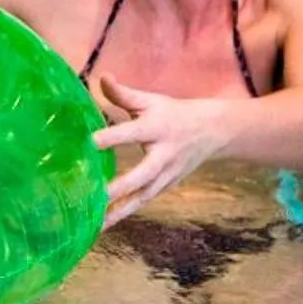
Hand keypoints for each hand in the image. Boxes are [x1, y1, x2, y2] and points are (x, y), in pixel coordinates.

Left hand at [91, 75, 234, 226]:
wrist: (213, 132)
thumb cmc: (173, 114)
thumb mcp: (151, 100)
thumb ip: (123, 94)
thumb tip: (101, 77)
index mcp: (157, 129)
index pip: (131, 133)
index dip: (111, 137)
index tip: (89, 142)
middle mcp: (162, 155)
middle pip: (141, 174)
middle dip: (119, 186)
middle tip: (95, 195)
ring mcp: (165, 175)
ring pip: (142, 196)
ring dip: (119, 210)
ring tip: (95, 224)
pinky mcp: (164, 187)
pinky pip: (141, 203)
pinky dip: (123, 214)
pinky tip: (102, 226)